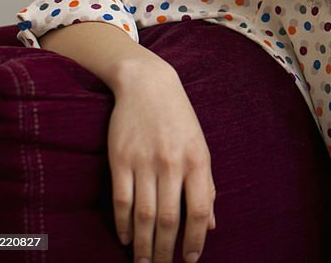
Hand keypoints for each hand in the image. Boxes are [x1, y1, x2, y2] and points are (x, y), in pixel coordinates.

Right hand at [108, 64, 215, 262]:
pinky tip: (125, 238)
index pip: (198, 211)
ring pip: (143, 215)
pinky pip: (121, 200)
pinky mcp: (120, 160)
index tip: (190, 260)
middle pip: (168, 218)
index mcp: (198, 162)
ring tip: (143, 261)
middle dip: (165, 250)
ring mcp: (145, 162)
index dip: (195, 240)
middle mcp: (172, 164)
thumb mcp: (201, 149)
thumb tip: (210, 224)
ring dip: (142, 244)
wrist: (149, 85)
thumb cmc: (179, 120)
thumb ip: (206, 187)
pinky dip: (122, 224)